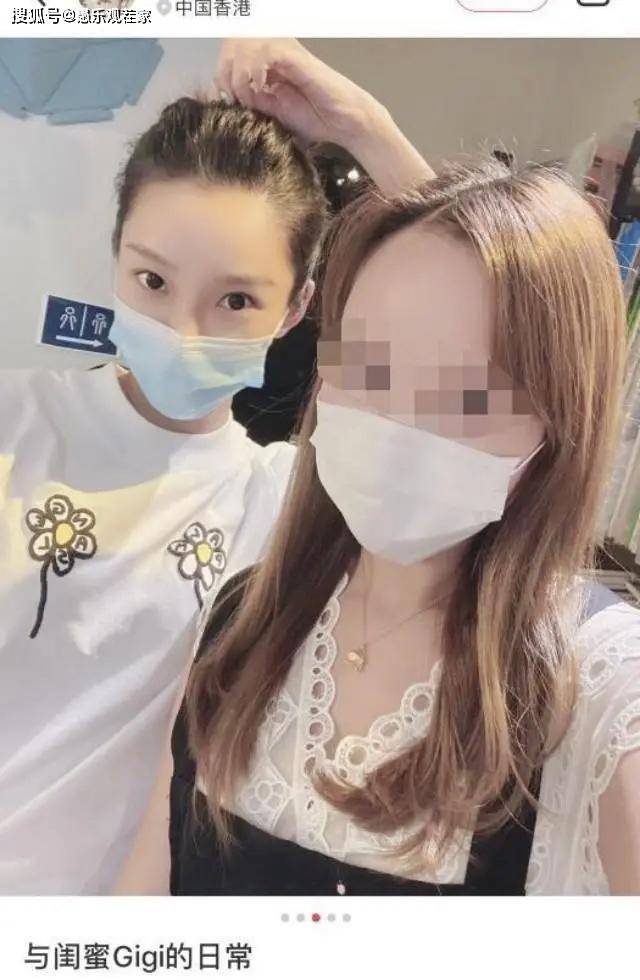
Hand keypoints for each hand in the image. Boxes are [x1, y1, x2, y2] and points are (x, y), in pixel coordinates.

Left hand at [211, 38, 386, 150]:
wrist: (340, 124)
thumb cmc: (311, 121)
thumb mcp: (270, 114)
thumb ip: (249, 101)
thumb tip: (222, 98)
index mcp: (264, 64)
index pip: (230, 53)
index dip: (220, 73)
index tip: (223, 99)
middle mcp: (272, 52)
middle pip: (233, 42)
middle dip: (226, 70)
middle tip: (231, 97)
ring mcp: (284, 51)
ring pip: (246, 42)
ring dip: (239, 70)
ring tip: (246, 95)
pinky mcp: (295, 56)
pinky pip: (266, 49)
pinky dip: (256, 67)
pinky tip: (259, 88)